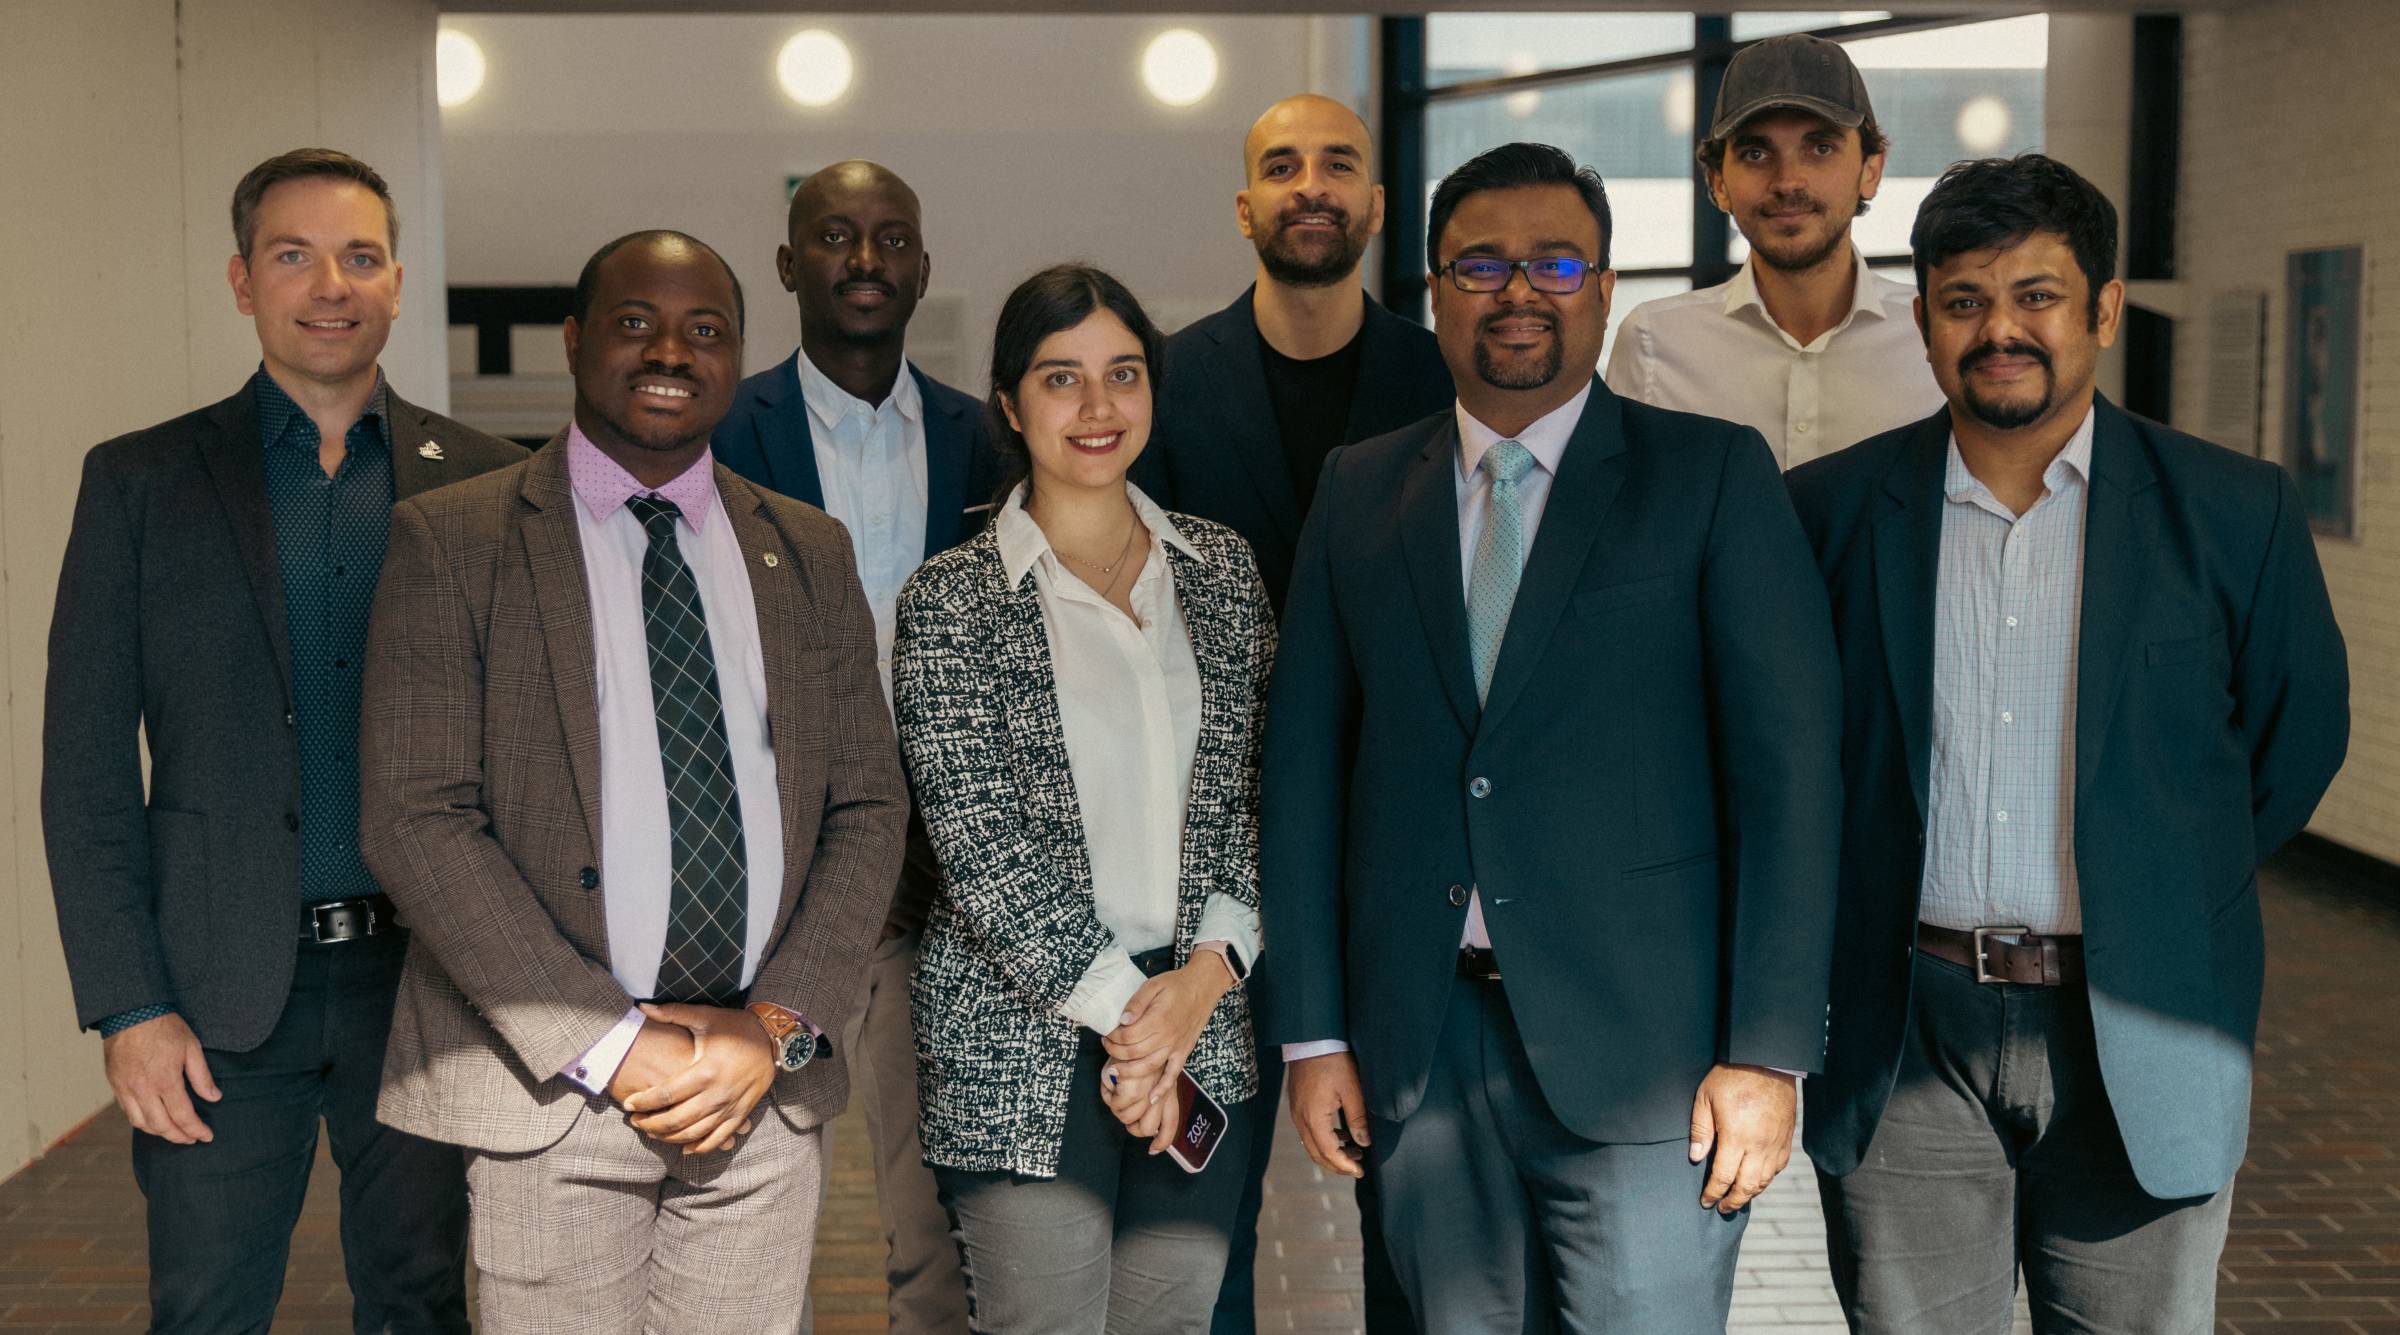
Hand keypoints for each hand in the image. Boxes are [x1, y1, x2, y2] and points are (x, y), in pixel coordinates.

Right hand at [103, 1013, 219, 1144]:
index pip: (183, 1116)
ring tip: (174, 1132)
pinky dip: (141, 1120)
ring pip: (141, 1123)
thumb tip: (214, 1098)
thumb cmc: (164, 1027)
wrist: (130, 1012)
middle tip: (191, 1138)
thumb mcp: (191, 1048)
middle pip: (161, 1126)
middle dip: (178, 1137)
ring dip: (158, 1132)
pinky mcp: (115, 1084)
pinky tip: (153, 1119)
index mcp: (165, 1081)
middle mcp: (143, 1089)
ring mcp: (126, 1088)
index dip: (196, 1130)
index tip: (206, 1136)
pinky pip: (127, 1111)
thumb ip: (202, 1077)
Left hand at [621, 1003, 777, 1154]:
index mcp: (705, 1071)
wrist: (772, 1038)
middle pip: (676, 1120)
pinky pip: (718, 1139)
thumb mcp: (705, 1017)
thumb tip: (643, 1006)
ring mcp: (730, 1107)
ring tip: (652, 1133)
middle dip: (651, 1124)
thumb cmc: (736, 1027)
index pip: (666, 1094)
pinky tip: (685, 1148)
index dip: (644, 1101)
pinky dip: (700, 1147)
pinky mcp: (741, 1114)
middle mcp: (717, 1094)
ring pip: (694, 1133)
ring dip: (670, 1137)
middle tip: (636, 1122)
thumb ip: (673, 1013)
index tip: (629, 1104)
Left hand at [1100, 955, 1233, 1098]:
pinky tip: (1151, 1098)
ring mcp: (1176, 1047)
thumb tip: (1122, 1021)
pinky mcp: (1183, 1053)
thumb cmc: (1175, 985)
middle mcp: (1167, 1037)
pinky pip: (1173, 1075)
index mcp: (1158, 1019)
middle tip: (1106, 1046)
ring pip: (1149, 1067)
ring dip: (1129, 1072)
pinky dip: (1162, 1088)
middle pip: (1134, 1053)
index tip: (1107, 1032)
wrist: (1202, 987)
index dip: (1113, 1036)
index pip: (1127, 1036)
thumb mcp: (1152, 985)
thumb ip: (1136, 1003)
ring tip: (1114, 1071)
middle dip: (1115, 1052)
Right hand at [1102, 1051, 1178, 1148]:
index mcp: (1169, 1091)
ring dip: (1120, 1109)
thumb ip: (1158, 1095)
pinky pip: (1115, 1104)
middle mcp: (1159, 1093)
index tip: (1153, 1150)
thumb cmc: (1144, 1052)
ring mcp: (1144, 1090)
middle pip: (1146, 1128)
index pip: (1170, 1124)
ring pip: (1127, 1117)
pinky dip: (1110, 1097)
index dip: (1162, 1141)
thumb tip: (1153, 1124)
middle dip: (1134, 1126)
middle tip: (1127, 1110)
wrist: (1137, 1031)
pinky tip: (1111, 1085)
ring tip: (1118, 1094)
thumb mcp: (1157, 1072)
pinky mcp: (1128, 1083)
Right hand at [1286, 1051, 1368, 1179]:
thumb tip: (1364, 1142)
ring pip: (1312, 1144)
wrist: (1311, 1038)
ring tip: (1354, 1152)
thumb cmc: (1332, 1060)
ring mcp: (1296, 1112)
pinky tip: (1341, 1135)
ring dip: (1331, 1153)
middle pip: (1316, 1153)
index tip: (1360, 1172)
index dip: (1344, 1166)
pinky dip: (1324, 1140)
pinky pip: (1309, 1131)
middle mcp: (1300, 1118)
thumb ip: (1358, 1118)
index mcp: (1313, 1117)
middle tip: (1357, 1168)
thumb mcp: (1352, 1089)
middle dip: (1337, 1165)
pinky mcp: (1298, 1105)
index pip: (1328, 1153)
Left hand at [1689, 1063, 1797, 1213]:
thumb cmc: (1731, 1077)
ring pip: (1765, 1181)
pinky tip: (1757, 1180)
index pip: (1723, 1177)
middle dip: (1733, 1201)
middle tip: (1722, 1208)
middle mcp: (1759, 1146)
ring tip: (1737, 1199)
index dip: (1713, 1193)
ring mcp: (1776, 1144)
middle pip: (1747, 1187)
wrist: (1767, 1060)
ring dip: (1750, 1194)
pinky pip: (1778, 1168)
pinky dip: (1766, 1179)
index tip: (1706, 1202)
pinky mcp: (1787, 1139)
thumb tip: (1696, 1157)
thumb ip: (1700, 1130)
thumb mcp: (1705, 1098)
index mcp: (1736, 1137)